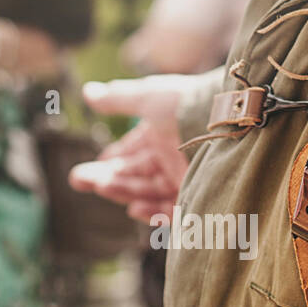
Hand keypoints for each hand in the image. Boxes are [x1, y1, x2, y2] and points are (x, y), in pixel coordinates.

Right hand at [69, 75, 191, 221]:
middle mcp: (171, 160)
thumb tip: (87, 93)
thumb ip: (117, 99)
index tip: (83, 173)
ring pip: (148, 193)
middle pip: (133, 176)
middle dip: (106, 179)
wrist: (228, 117)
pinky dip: (155, 213)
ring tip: (104, 187)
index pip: (128, 155)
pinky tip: (136, 209)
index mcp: (160, 137)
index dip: (107, 163)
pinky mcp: (199, 196)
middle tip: (79, 180)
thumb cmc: (187, 104)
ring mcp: (184, 179)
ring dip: (125, 193)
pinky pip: (174, 212)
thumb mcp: (148, 97)